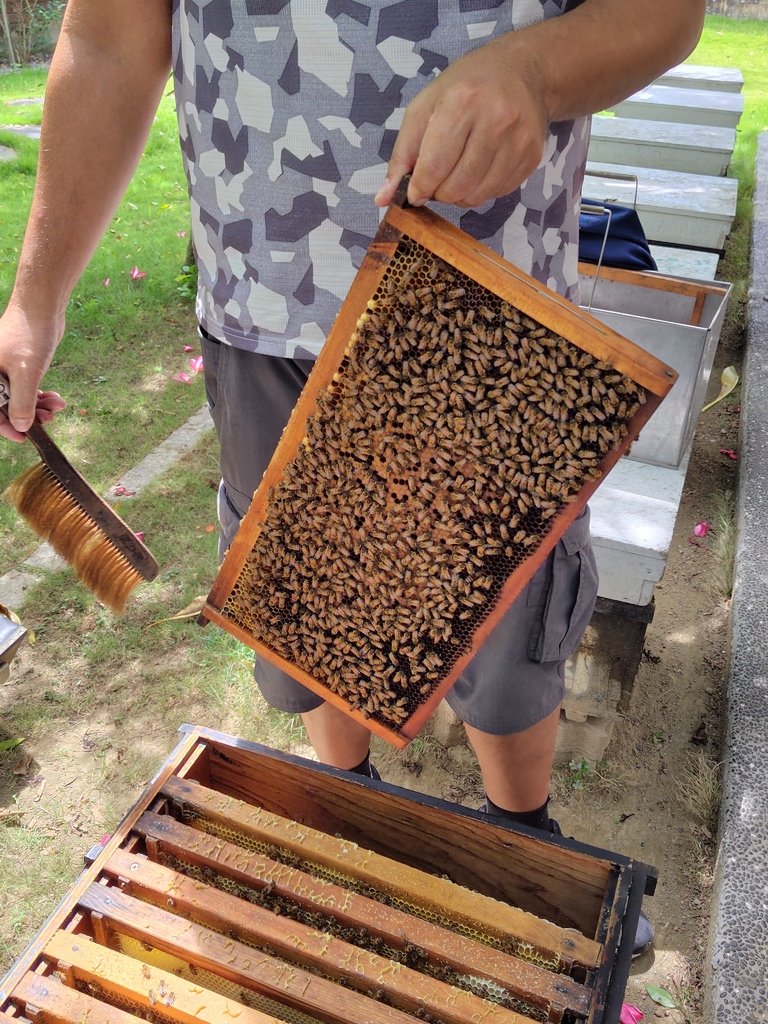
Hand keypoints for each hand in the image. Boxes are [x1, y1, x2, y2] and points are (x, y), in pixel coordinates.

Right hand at [0, 301, 64, 441]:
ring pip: (19, 399)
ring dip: (39, 407)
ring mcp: (5, 371)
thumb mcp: (25, 373)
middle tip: (49, 419)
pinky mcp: (20, 367)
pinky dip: (41, 396)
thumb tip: (20, 426)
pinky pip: (28, 389)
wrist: (41, 307)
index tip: (23, 437)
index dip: (5, 427)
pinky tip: (57, 399)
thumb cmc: (28, 336)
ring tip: (57, 407)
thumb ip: (21, 402)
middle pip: (5, 406)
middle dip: (28, 415)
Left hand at [375, 35, 547, 209]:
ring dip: (459, 195)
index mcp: (462, 102)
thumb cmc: (465, 86)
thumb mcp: (424, 107)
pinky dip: (481, 190)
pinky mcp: (532, 156)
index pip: (434, 166)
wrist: (521, 71)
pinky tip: (479, 169)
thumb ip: (402, 154)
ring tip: (457, 173)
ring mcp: (518, 139)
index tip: (415, 191)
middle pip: (456, 187)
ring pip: (477, 196)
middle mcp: (495, 120)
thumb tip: (383, 199)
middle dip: (439, 192)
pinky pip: (497, 193)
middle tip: (437, 178)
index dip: (420, 188)